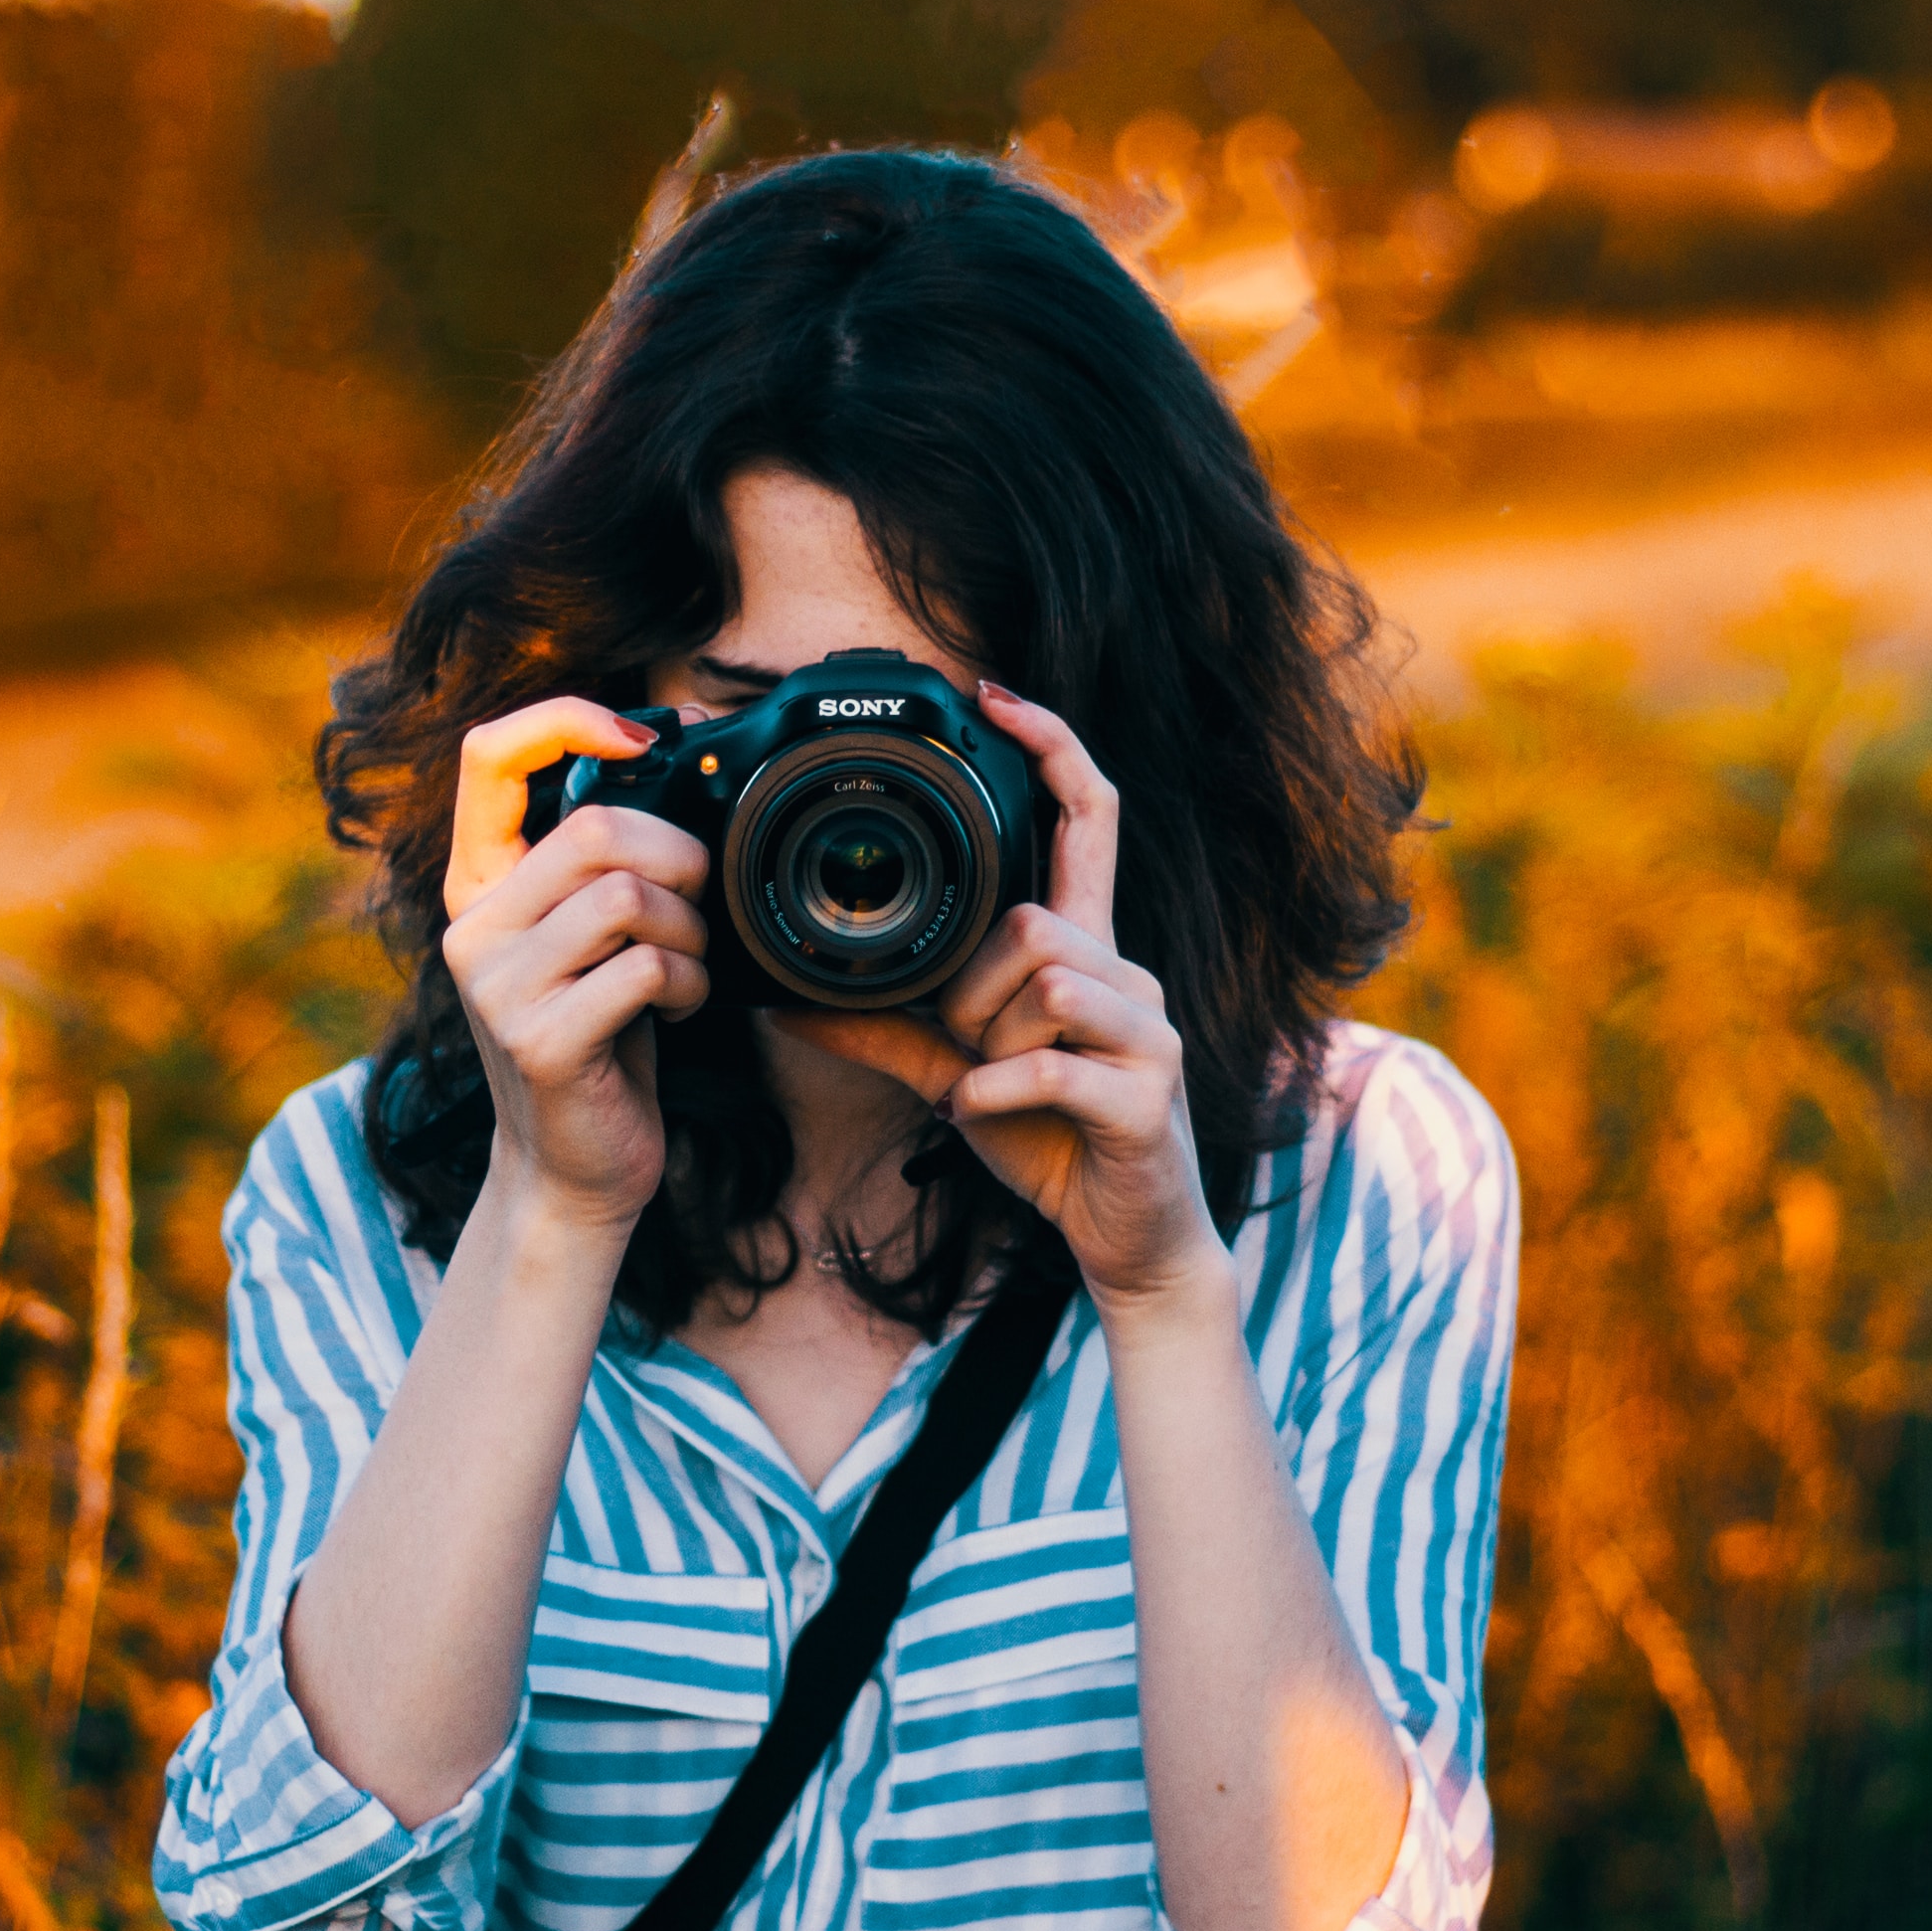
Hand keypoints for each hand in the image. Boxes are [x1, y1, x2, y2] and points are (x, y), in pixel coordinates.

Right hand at [441, 697, 713, 1233]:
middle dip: (678, 855)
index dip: (566, 721)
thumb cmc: (599, 1037)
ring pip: (624, 895)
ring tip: (688, 962)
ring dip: (688, 926)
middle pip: (593, 828)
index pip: (487, 755)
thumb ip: (602, 857)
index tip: (641, 738)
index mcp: (479, 884)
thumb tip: (680, 742)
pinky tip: (680, 1006)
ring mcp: (497, 987)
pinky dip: (686, 981)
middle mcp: (473, 928)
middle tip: (698, 899)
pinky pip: (643, 967)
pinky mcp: (540, 1041)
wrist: (572, 1168)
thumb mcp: (587, 935)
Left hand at [776, 681, 1222, 1310]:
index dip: (1050, 747)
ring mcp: (1149, 1031)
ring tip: (985, 1086)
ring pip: (1046, 981)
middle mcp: (1126, 974)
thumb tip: (782, 1000)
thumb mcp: (954, 1072)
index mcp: (1086, 950)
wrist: (1128, 1235)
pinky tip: (981, 1115)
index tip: (996, 695)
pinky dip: (997, 1091)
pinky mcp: (1149, 1094)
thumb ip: (882, 1029)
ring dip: (989, 1040)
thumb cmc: (1047, 1138)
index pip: (1088, 816)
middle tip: (964, 1048)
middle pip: (1034, 918)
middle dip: (973, 986)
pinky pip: (1053, 1065)